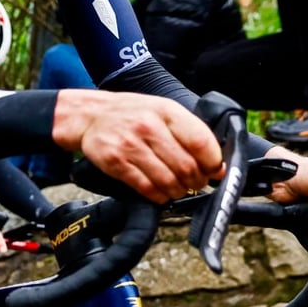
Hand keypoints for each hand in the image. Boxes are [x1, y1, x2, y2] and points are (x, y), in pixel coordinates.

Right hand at [52, 90, 223, 203]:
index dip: (213, 162)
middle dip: (196, 181)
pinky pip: (146, 188)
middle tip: (196, 183)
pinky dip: (159, 196)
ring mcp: (130, 145)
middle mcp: (149, 127)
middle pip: (186, 166)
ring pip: (167, 180)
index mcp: (166, 111)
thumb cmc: (132, 114)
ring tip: (178, 189)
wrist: (90, 115)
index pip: (200, 141)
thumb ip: (189, 133)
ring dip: (178, 191)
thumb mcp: (163, 110)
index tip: (214, 171)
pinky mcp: (116, 163)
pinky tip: (161, 193)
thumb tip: (217, 166)